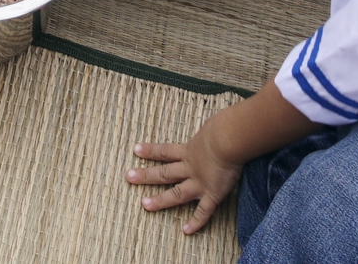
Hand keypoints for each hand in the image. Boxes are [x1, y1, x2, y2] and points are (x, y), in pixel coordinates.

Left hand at [128, 125, 242, 235]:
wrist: (228, 140)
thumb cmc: (223, 129)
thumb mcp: (211, 126)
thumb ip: (209, 131)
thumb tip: (214, 127)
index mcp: (189, 150)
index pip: (165, 151)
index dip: (150, 151)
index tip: (136, 150)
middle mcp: (190, 168)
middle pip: (164, 173)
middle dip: (146, 175)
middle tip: (129, 177)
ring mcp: (199, 182)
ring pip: (176, 194)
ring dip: (160, 200)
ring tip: (145, 205)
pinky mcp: (213, 194)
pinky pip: (203, 211)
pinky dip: (196, 222)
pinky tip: (186, 230)